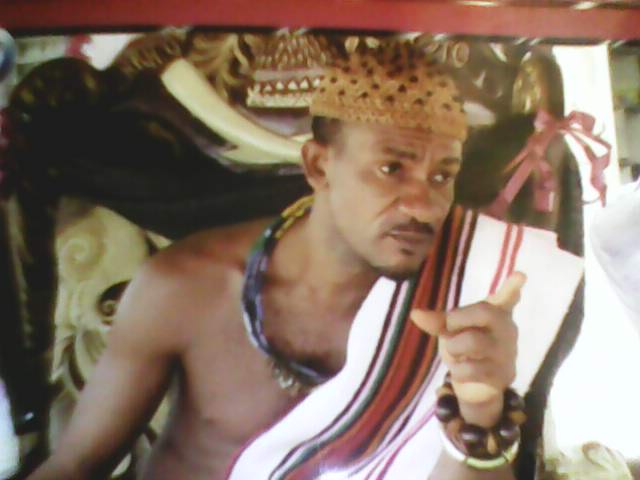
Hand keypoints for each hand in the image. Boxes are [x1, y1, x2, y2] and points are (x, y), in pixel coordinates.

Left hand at [411, 272, 525, 427]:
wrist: (475, 387)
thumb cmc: (464, 348)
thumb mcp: (450, 331)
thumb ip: (437, 321)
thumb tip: (415, 313)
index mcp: (497, 313)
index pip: (507, 297)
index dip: (512, 286)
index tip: (520, 274)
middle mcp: (507, 329)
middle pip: (484, 311)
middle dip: (458, 318)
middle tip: (450, 328)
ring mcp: (507, 352)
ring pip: (473, 341)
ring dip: (453, 348)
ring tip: (456, 354)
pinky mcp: (502, 374)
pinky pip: (471, 368)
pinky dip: (458, 371)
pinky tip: (463, 372)